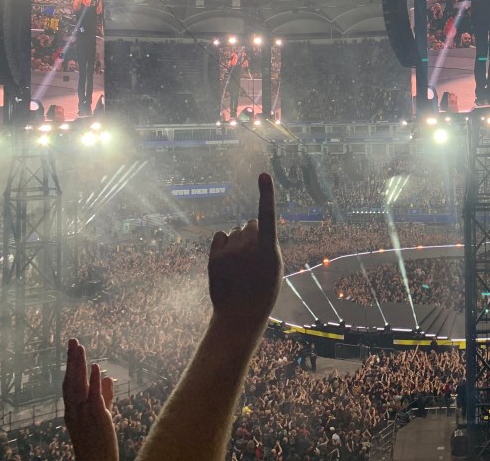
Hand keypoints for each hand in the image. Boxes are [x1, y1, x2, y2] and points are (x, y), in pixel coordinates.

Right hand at [63, 339, 117, 460]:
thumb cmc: (97, 440)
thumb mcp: (101, 415)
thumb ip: (105, 396)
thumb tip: (108, 376)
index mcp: (72, 410)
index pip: (69, 383)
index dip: (70, 366)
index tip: (73, 348)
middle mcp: (74, 410)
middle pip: (71, 381)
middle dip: (72, 360)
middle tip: (73, 341)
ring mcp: (84, 413)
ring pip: (79, 385)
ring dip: (79, 365)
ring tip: (80, 347)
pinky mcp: (97, 417)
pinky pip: (94, 396)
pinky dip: (94, 380)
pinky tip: (95, 366)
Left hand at [208, 173, 282, 329]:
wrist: (240, 314)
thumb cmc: (263, 290)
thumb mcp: (274, 266)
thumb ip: (266, 243)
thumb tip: (254, 227)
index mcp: (268, 248)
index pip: (267, 214)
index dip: (266, 193)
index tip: (263, 174)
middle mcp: (248, 245)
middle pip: (249, 224)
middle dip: (251, 233)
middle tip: (253, 255)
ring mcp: (230, 251)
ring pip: (235, 232)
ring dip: (238, 241)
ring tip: (240, 265)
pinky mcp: (215, 256)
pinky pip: (220, 237)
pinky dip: (223, 244)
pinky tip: (227, 260)